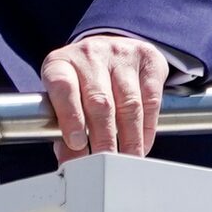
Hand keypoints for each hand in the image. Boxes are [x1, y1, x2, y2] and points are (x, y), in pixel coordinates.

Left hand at [43, 32, 167, 162]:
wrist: (109, 47)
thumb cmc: (80, 80)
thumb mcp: (64, 97)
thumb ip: (63, 128)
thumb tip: (69, 162)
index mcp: (60, 62)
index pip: (63, 87)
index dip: (70, 117)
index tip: (77, 145)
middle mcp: (90, 54)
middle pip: (99, 101)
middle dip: (104, 138)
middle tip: (105, 164)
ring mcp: (120, 54)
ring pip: (129, 103)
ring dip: (129, 138)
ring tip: (127, 160)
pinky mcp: (148, 60)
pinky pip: (151, 100)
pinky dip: (147, 129)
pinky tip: (142, 145)